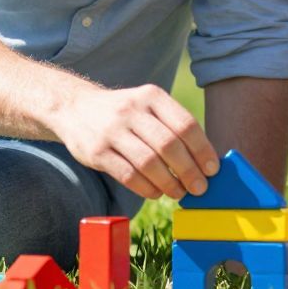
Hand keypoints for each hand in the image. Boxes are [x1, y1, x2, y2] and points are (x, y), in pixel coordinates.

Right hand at [51, 84, 220, 199]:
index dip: (203, 150)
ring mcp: (112, 131)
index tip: (212, 169)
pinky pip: (128, 175)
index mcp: (151, 96)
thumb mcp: (147, 106)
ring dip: (169, 183)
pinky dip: (147, 188)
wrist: (74, 108)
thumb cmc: (124, 113)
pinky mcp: (97, 152)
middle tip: (200, 187)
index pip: (185, 124)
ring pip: (148, 163)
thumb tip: (204, 161)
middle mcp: (132, 110)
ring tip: (179, 192)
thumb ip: (172, 126)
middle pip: (169, 145)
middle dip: (189, 171)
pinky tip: (156, 192)